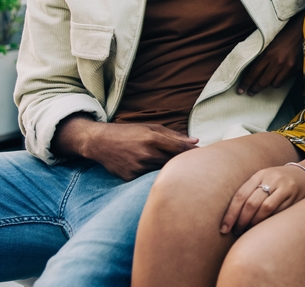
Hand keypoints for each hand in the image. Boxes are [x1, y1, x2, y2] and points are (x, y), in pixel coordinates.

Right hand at [82, 122, 197, 180]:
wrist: (100, 142)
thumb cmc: (129, 132)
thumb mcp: (151, 128)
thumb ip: (174, 135)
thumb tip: (195, 141)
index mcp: (152, 139)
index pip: (179, 149)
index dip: (193, 153)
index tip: (203, 155)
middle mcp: (145, 154)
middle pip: (173, 163)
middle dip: (183, 163)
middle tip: (193, 165)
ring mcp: (137, 167)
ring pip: (162, 172)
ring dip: (169, 171)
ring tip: (174, 168)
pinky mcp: (130, 177)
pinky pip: (148, 178)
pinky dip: (153, 175)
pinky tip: (154, 172)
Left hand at [220, 163, 304, 234]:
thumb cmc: (281, 180)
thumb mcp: (265, 178)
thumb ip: (251, 191)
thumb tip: (232, 216)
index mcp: (261, 174)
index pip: (241, 195)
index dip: (230, 213)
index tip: (224, 228)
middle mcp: (272, 179)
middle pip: (251, 203)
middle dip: (240, 221)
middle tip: (235, 231)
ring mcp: (284, 188)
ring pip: (264, 209)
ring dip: (253, 223)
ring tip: (246, 231)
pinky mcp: (294, 197)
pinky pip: (278, 212)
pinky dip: (267, 222)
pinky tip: (261, 227)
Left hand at [238, 11, 304, 94]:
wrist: (302, 31)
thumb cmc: (282, 35)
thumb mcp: (268, 43)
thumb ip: (261, 57)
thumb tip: (251, 71)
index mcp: (268, 54)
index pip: (253, 73)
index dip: (246, 83)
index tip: (240, 90)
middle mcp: (278, 62)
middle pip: (263, 83)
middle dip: (254, 89)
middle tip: (250, 92)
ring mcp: (288, 67)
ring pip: (274, 85)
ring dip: (269, 84)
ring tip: (266, 82)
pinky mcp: (296, 69)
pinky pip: (285, 80)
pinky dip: (281, 78)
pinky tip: (279, 74)